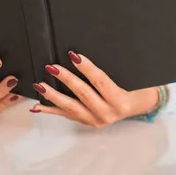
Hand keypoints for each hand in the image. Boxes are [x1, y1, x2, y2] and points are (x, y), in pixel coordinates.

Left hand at [30, 51, 161, 127]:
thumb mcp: (128, 76)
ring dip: (53, 96)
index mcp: (120, 101)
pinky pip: (66, 115)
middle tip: (52, 67)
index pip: (100, 81)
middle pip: (83, 94)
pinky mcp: (86, 123)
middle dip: (66, 79)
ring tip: (40, 85)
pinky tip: (37, 106)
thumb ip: (110, 68)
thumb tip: (84, 53)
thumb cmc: (134, 87)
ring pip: (71, 107)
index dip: (87, 67)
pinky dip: (51, 110)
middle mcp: (107, 113)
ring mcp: (96, 120)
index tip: (74, 55)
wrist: (137, 105)